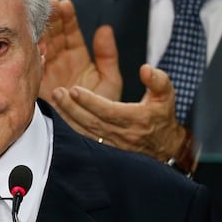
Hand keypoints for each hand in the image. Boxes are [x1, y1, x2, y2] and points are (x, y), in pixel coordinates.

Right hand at [40, 0, 121, 101]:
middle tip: (49, 4)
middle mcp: (59, 60)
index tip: (65, 5)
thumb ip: (108, 56)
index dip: (67, 17)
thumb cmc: (102, 108)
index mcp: (76, 55)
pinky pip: (33, 68)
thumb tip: (105, 30)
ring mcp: (47, 71)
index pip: (70, 30)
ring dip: (40, 32)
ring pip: (41, 46)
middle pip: (52, 34)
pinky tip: (36, 44)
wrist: (93, 135)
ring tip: (41, 19)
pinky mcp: (38, 85)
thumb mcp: (109, 80)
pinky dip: (34, 56)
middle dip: (50, 18)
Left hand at [52, 63, 187, 162]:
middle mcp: (123, 135)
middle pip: (92, 122)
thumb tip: (146, 69)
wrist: (165, 147)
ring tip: (55, 101)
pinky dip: (70, 129)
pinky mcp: (105, 151)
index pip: (109, 111)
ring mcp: (113, 146)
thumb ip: (158, 80)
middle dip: (73, 108)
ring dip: (68, 117)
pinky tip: (59, 116)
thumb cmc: (162, 117)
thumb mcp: (166, 96)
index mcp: (136, 119)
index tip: (75, 90)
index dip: (91, 102)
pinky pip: (84, 140)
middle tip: (58, 93)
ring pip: (85, 133)